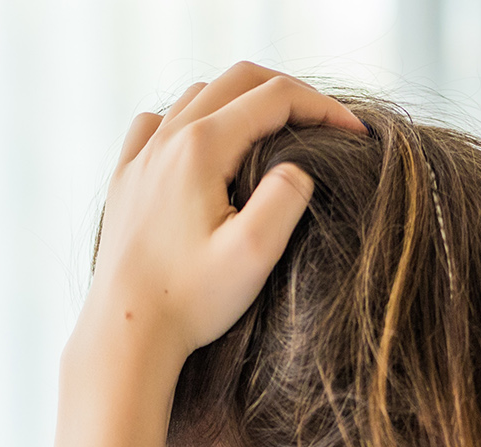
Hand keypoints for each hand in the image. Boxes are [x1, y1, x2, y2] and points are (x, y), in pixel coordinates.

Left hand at [74, 63, 366, 363]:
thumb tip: (297, 166)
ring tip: (276, 131)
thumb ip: (286, 198)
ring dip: (243, 101)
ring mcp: (141, 157)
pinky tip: (202, 144)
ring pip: (197, 95)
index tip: (355, 135)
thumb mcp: (254, 253)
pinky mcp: (125, 180)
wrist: (127, 332)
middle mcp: (166, 140)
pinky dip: (190, 118)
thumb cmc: (190, 301)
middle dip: (290, 92)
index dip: (323, 108)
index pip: (275, 97)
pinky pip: (156, 123)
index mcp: (201, 147)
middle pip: (238, 80)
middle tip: (325, 122)